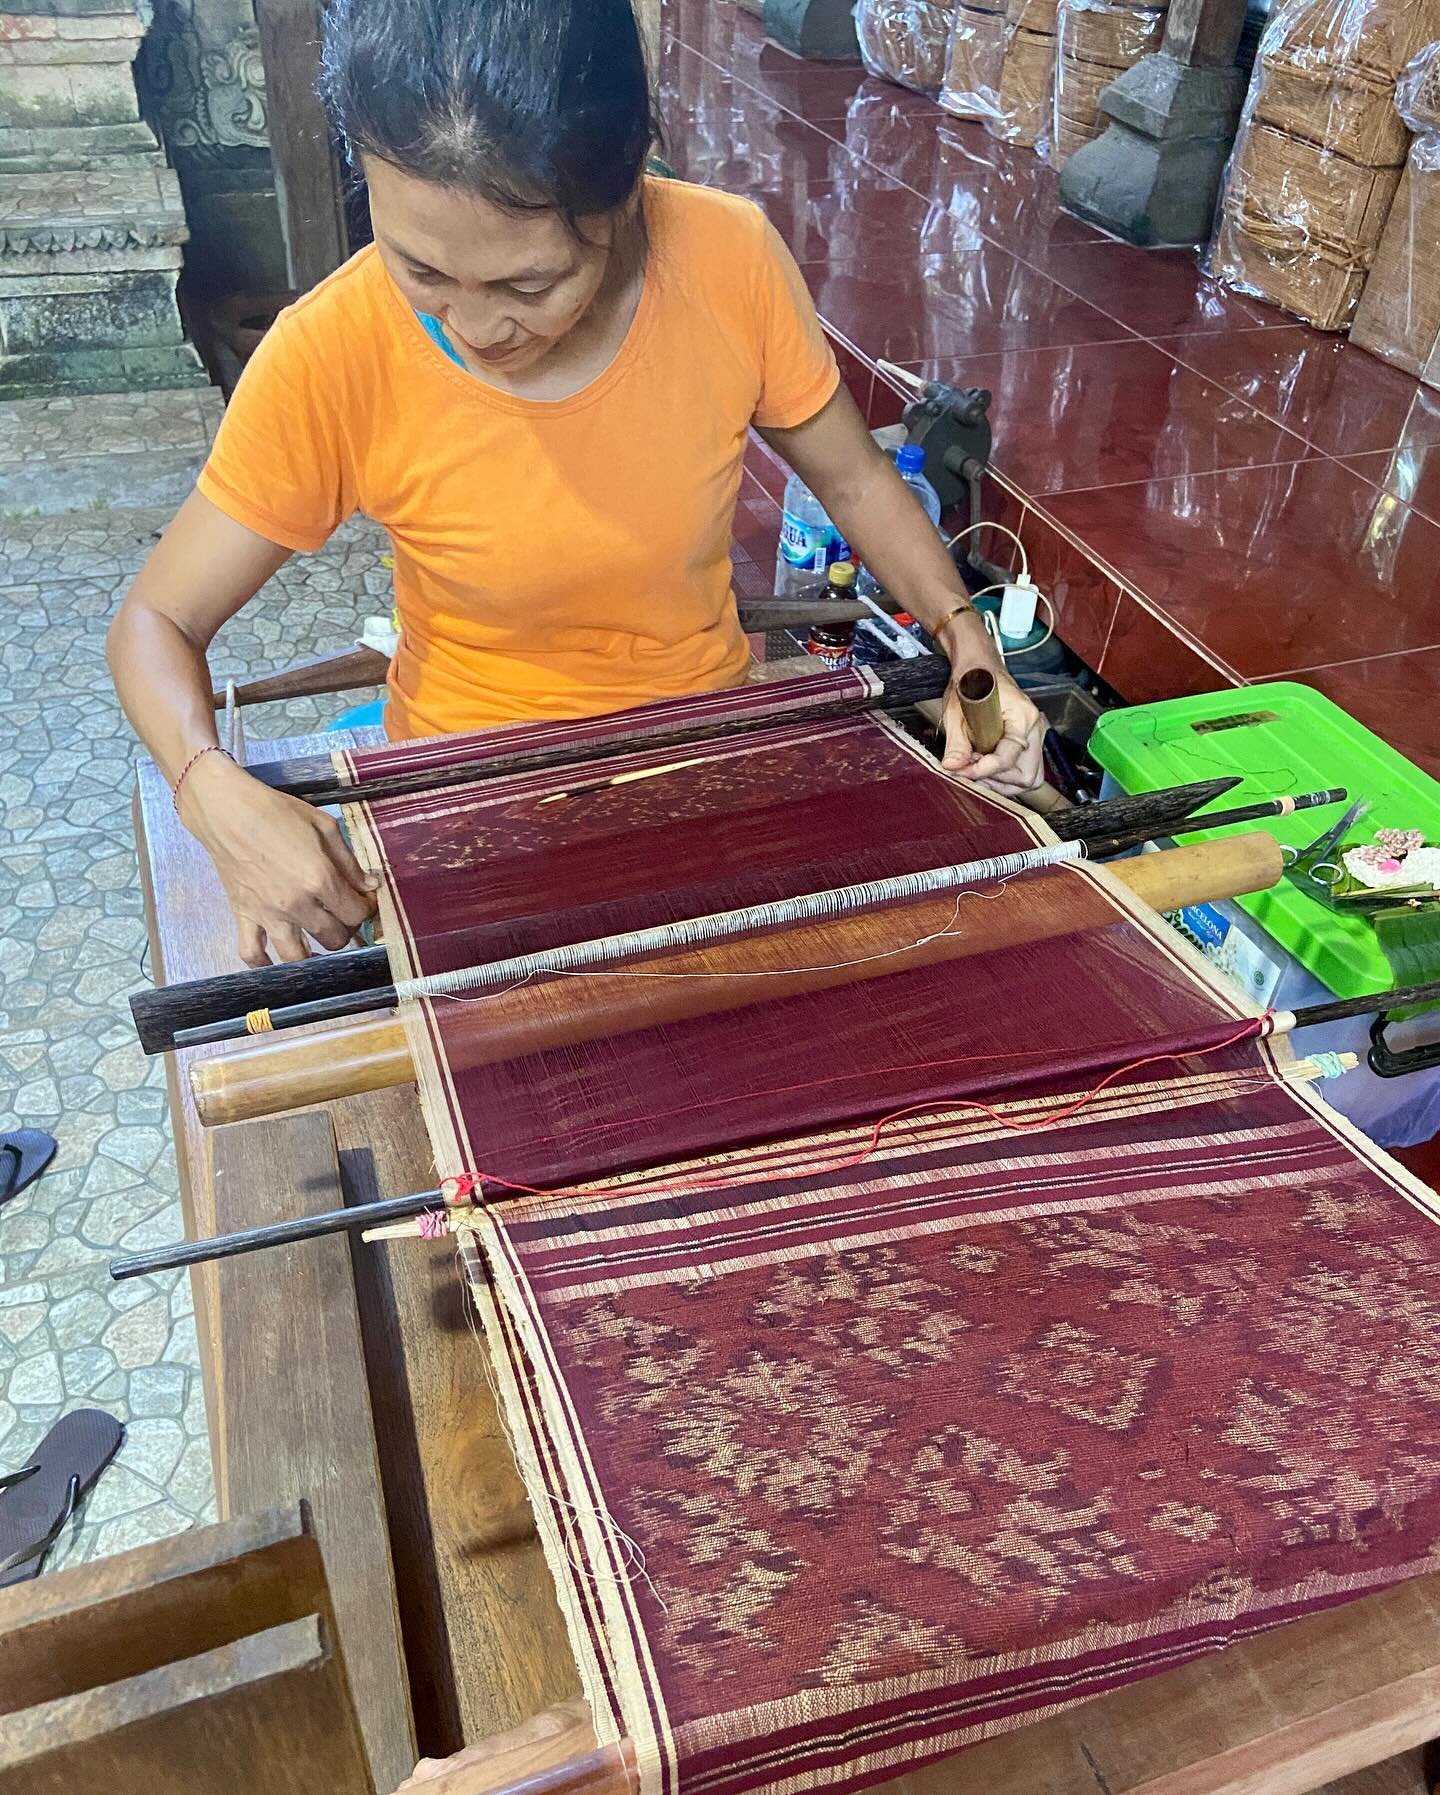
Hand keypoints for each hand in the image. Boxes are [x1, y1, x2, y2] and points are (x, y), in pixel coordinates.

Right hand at [176, 751, 378, 966]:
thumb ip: (350, 862)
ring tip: (317, 941)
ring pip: (297, 957)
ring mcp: (267, 915)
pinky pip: (251, 954)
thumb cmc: (277, 812)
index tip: (363, 899)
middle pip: (334, 939)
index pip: (356, 913)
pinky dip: (264, 964)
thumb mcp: (324, 826)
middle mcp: (296, 904)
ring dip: (313, 954)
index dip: (367, 908)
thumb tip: (371, 886)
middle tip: (341, 914)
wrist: (226, 810)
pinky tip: (276, 959)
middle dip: (345, 929)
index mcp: (319, 879)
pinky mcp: (242, 916)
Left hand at [935, 610, 1045, 794]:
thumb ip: (956, 743)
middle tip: (969, 768)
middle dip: (995, 778)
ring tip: (976, 766)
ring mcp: (1034, 735)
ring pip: (1028, 777)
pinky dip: (1004, 776)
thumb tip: (953, 766)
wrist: (978, 666)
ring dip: (1000, 781)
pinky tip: (985, 765)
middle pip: (1025, 775)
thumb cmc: (970, 679)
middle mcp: (1034, 727)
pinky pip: (1024, 770)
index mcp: (1022, 716)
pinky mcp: (1028, 741)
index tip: (965, 771)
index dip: (986, 769)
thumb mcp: (956, 711)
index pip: (1010, 757)